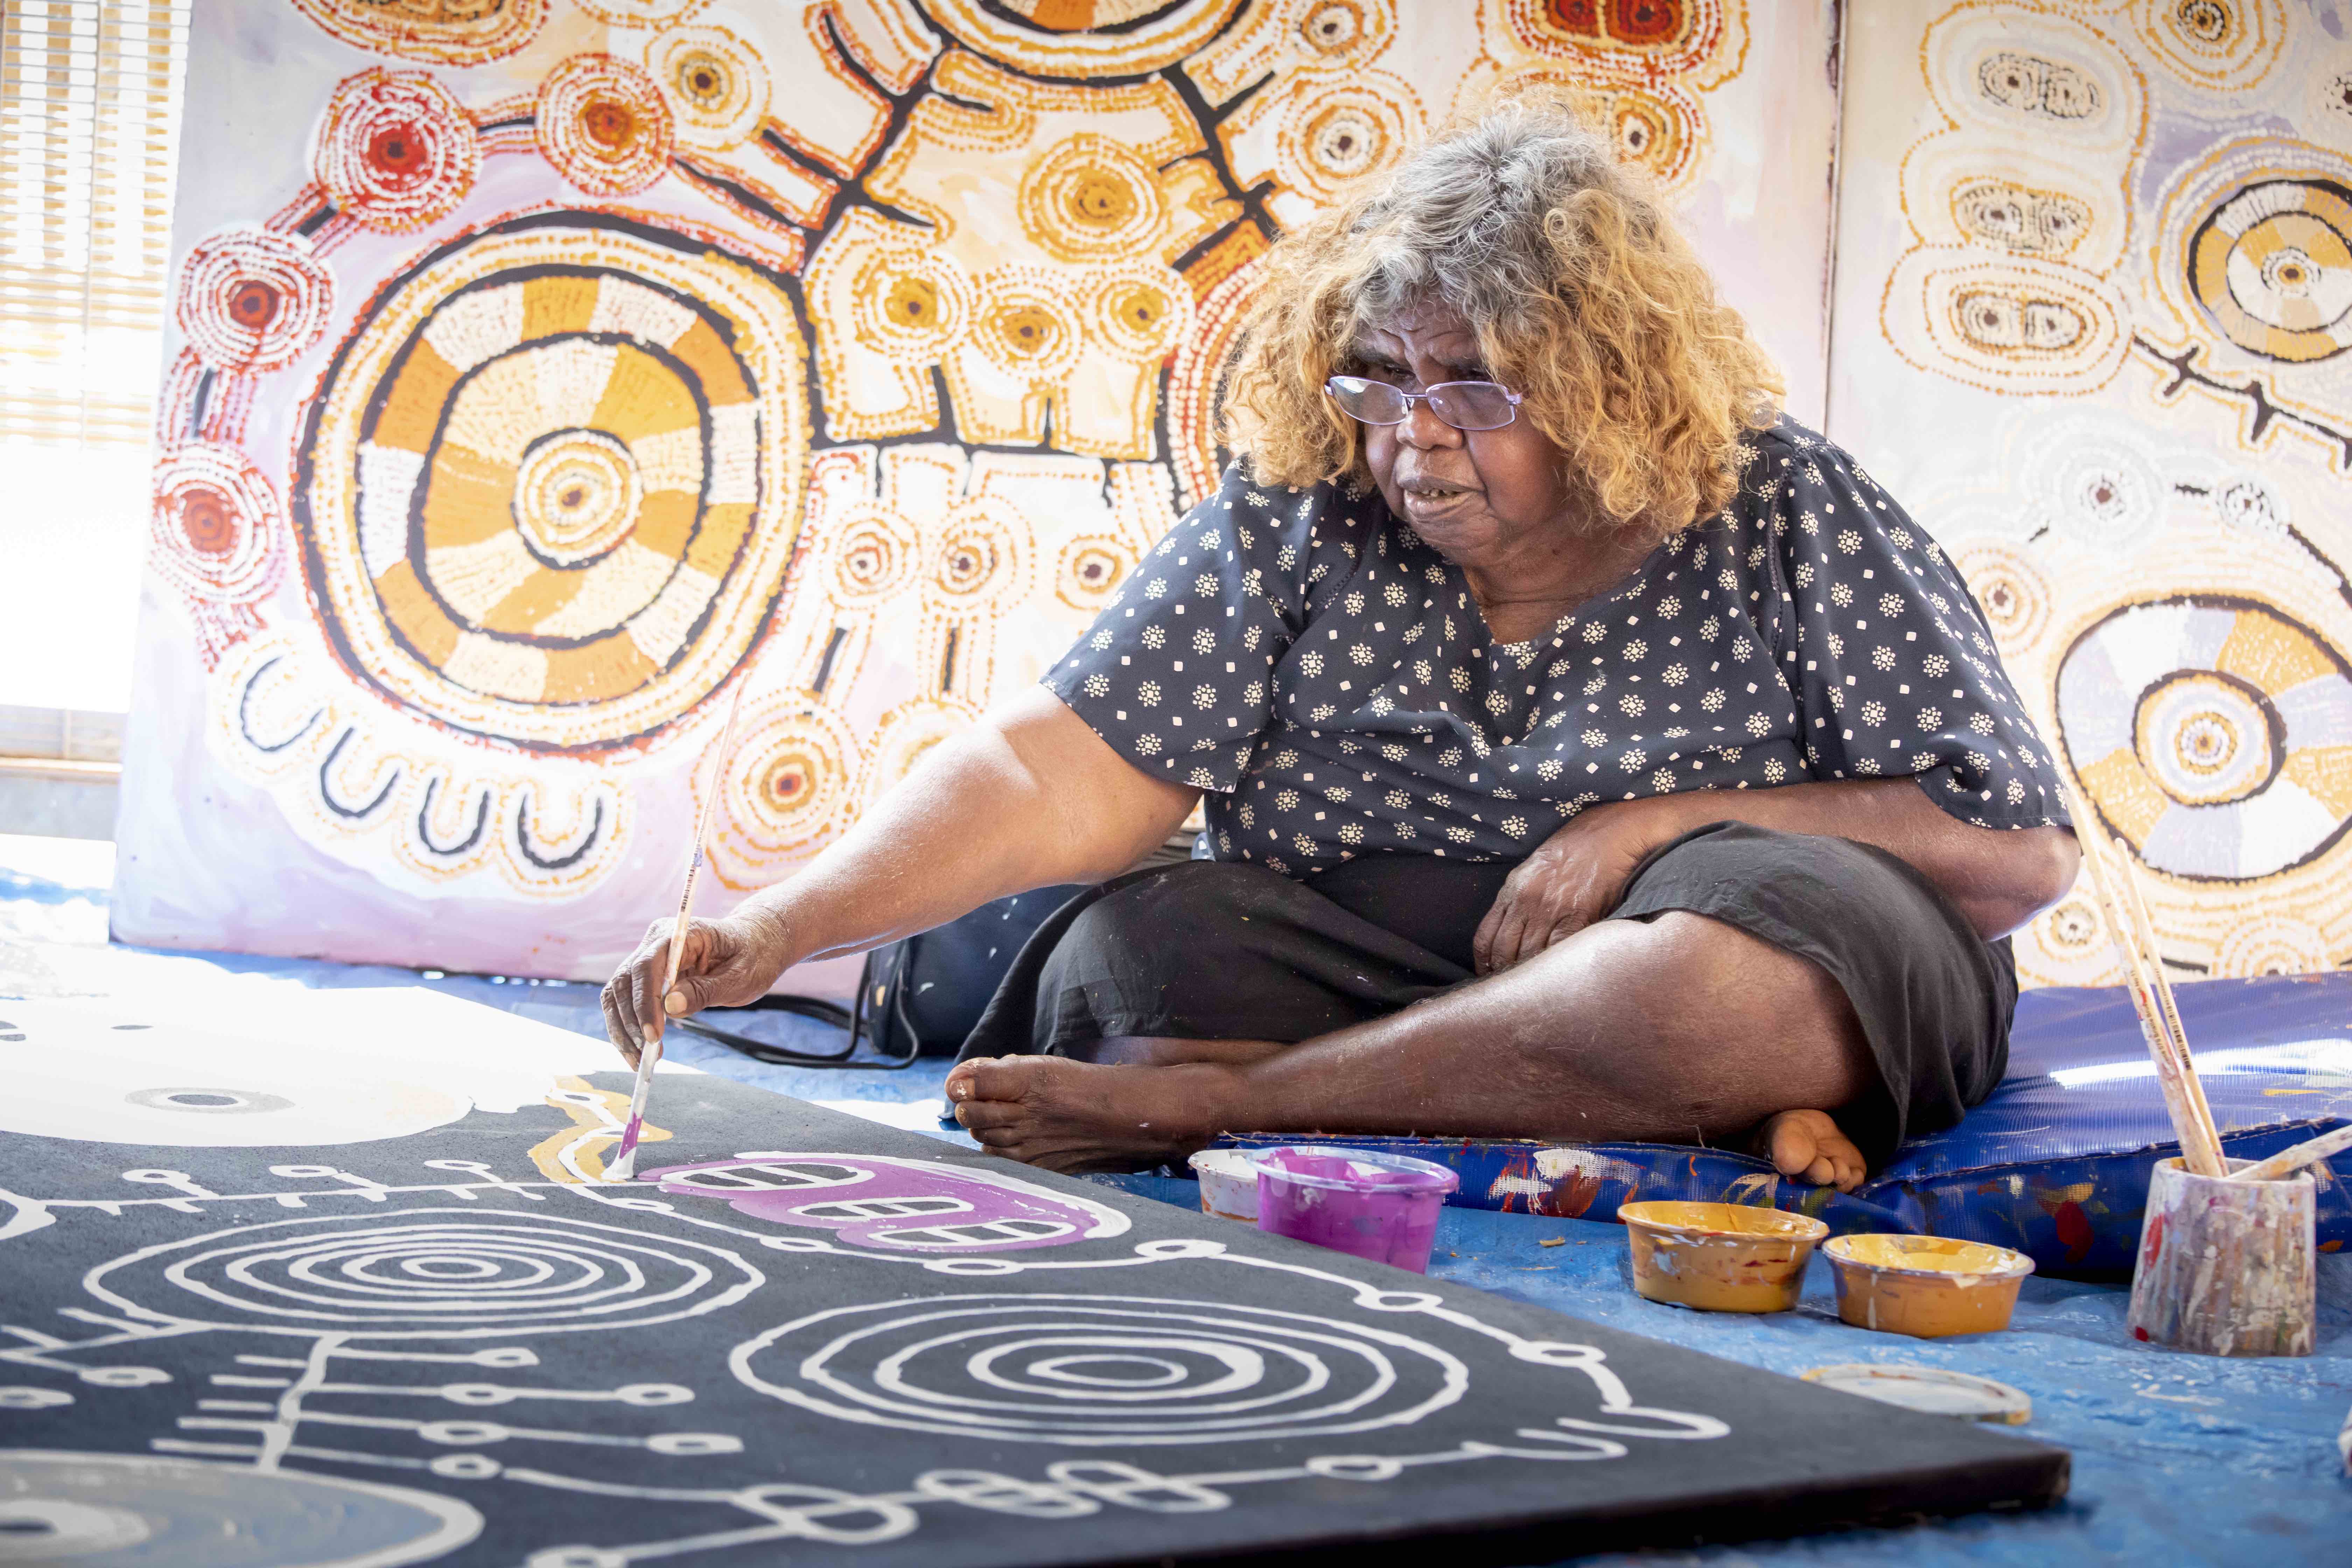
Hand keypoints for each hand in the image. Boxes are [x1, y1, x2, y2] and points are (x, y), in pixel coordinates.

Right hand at [600, 911, 790, 1066]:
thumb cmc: (751, 956)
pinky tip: (636, 1050)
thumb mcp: (740, 977)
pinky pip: (626, 999)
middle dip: (630, 1021)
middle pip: (626, 979)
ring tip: (638, 1060)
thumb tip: (670, 1007)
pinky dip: (626, 1026)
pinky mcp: (646, 975)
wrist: (755, 944)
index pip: (648, 965)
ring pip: (618, 992)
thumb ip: (705, 990)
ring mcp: (648, 956)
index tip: (653, 1035)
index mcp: (680, 932)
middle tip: (645, 1055)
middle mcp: (656, 941)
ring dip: (623, 1028)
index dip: (645, 1001)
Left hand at [1472, 798, 1693, 975]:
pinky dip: (1556, 968)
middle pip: (1505, 952)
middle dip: (1505, 976)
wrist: (1608, 833)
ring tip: (1533, 993)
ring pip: (1531, 955)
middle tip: (1511, 995)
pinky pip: (1560, 950)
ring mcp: (1552, 908)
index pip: (1486, 937)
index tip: (1489, 979)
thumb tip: (1510, 935)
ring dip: (1530, 977)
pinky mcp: (1579, 914)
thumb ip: (1517, 901)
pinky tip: (1557, 979)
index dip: (1484, 964)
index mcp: (1512, 890)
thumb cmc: (1571, 852)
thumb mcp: (1532, 870)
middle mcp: (1527, 900)